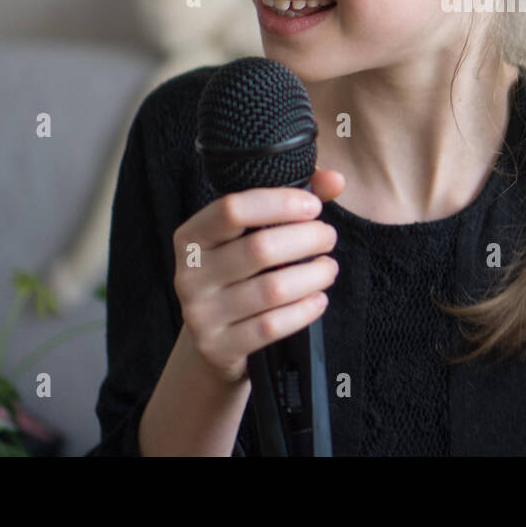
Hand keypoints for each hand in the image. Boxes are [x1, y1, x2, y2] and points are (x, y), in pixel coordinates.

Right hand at [172, 167, 344, 384]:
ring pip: (272, 289)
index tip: (313, 206)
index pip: (232, 209)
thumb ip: (292, 199)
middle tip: (328, 238)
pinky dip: (304, 310)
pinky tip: (318, 299)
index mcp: (192, 236)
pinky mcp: (217, 346)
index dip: (280, 203)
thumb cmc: (241, 273)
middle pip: (260, 249)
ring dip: (313, 275)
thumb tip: (336, 180)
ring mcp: (200, 313)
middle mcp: (189, 274)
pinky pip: (271, 327)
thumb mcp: (254, 233)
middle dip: (307, 239)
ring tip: (328, 268)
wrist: (214, 339)